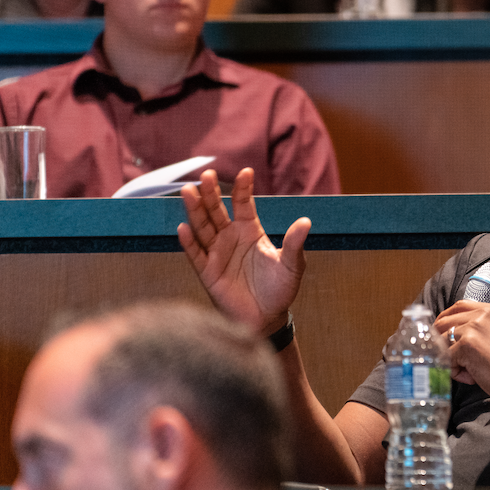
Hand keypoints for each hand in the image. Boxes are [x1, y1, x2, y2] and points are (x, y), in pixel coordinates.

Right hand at [178, 167, 309, 334]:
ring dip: (195, 210)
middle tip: (207, 174)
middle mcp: (230, 238)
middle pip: (217, 210)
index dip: (243, 188)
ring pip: (203, 227)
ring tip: (189, 192)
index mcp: (250, 231)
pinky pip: (196, 254)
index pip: (243, 204)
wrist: (267, 318)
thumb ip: (294, 243)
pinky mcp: (207, 272)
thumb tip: (306, 222)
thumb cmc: (280, 289)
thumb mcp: (292, 265)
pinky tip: (183, 228)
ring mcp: (217, 253)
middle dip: (212, 193)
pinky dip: (188, 242)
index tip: (247, 171)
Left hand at [434, 300, 489, 411]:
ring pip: (444, 340)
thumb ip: (482, 329)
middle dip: (441, 340)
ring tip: (469, 371)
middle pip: (446, 321)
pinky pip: (447, 357)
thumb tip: (453, 335)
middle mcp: (485, 314)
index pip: (459, 306)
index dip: (446, 320)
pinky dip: (454, 370)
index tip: (441, 332)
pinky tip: (471, 378)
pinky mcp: (468, 344)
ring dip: (451, 358)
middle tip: (451, 358)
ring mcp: (475, 327)